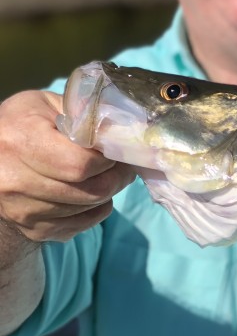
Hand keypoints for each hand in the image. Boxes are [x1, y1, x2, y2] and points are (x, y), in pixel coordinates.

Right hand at [0, 90, 135, 242]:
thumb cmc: (26, 123)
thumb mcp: (49, 105)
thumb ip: (85, 116)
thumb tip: (123, 133)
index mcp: (20, 140)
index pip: (81, 164)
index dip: (108, 159)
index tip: (115, 149)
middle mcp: (13, 179)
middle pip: (90, 191)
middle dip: (117, 177)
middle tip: (124, 165)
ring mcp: (19, 209)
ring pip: (88, 209)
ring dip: (108, 193)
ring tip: (108, 175)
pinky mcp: (30, 229)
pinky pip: (79, 226)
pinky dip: (95, 211)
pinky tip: (93, 193)